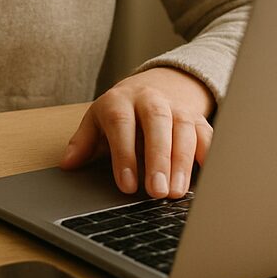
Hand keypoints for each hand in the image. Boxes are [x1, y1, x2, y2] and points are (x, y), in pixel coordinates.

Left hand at [58, 67, 213, 199]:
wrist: (154, 85)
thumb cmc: (121, 112)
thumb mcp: (96, 121)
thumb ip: (83, 142)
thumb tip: (68, 164)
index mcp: (120, 101)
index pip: (121, 125)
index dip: (125, 156)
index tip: (128, 186)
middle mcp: (150, 100)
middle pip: (157, 124)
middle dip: (158, 159)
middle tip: (157, 191)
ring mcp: (176, 107)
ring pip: (183, 129)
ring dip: (182, 162)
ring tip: (176, 192)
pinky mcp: (197, 118)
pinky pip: (207, 134)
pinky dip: (208, 154)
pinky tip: (207, 177)